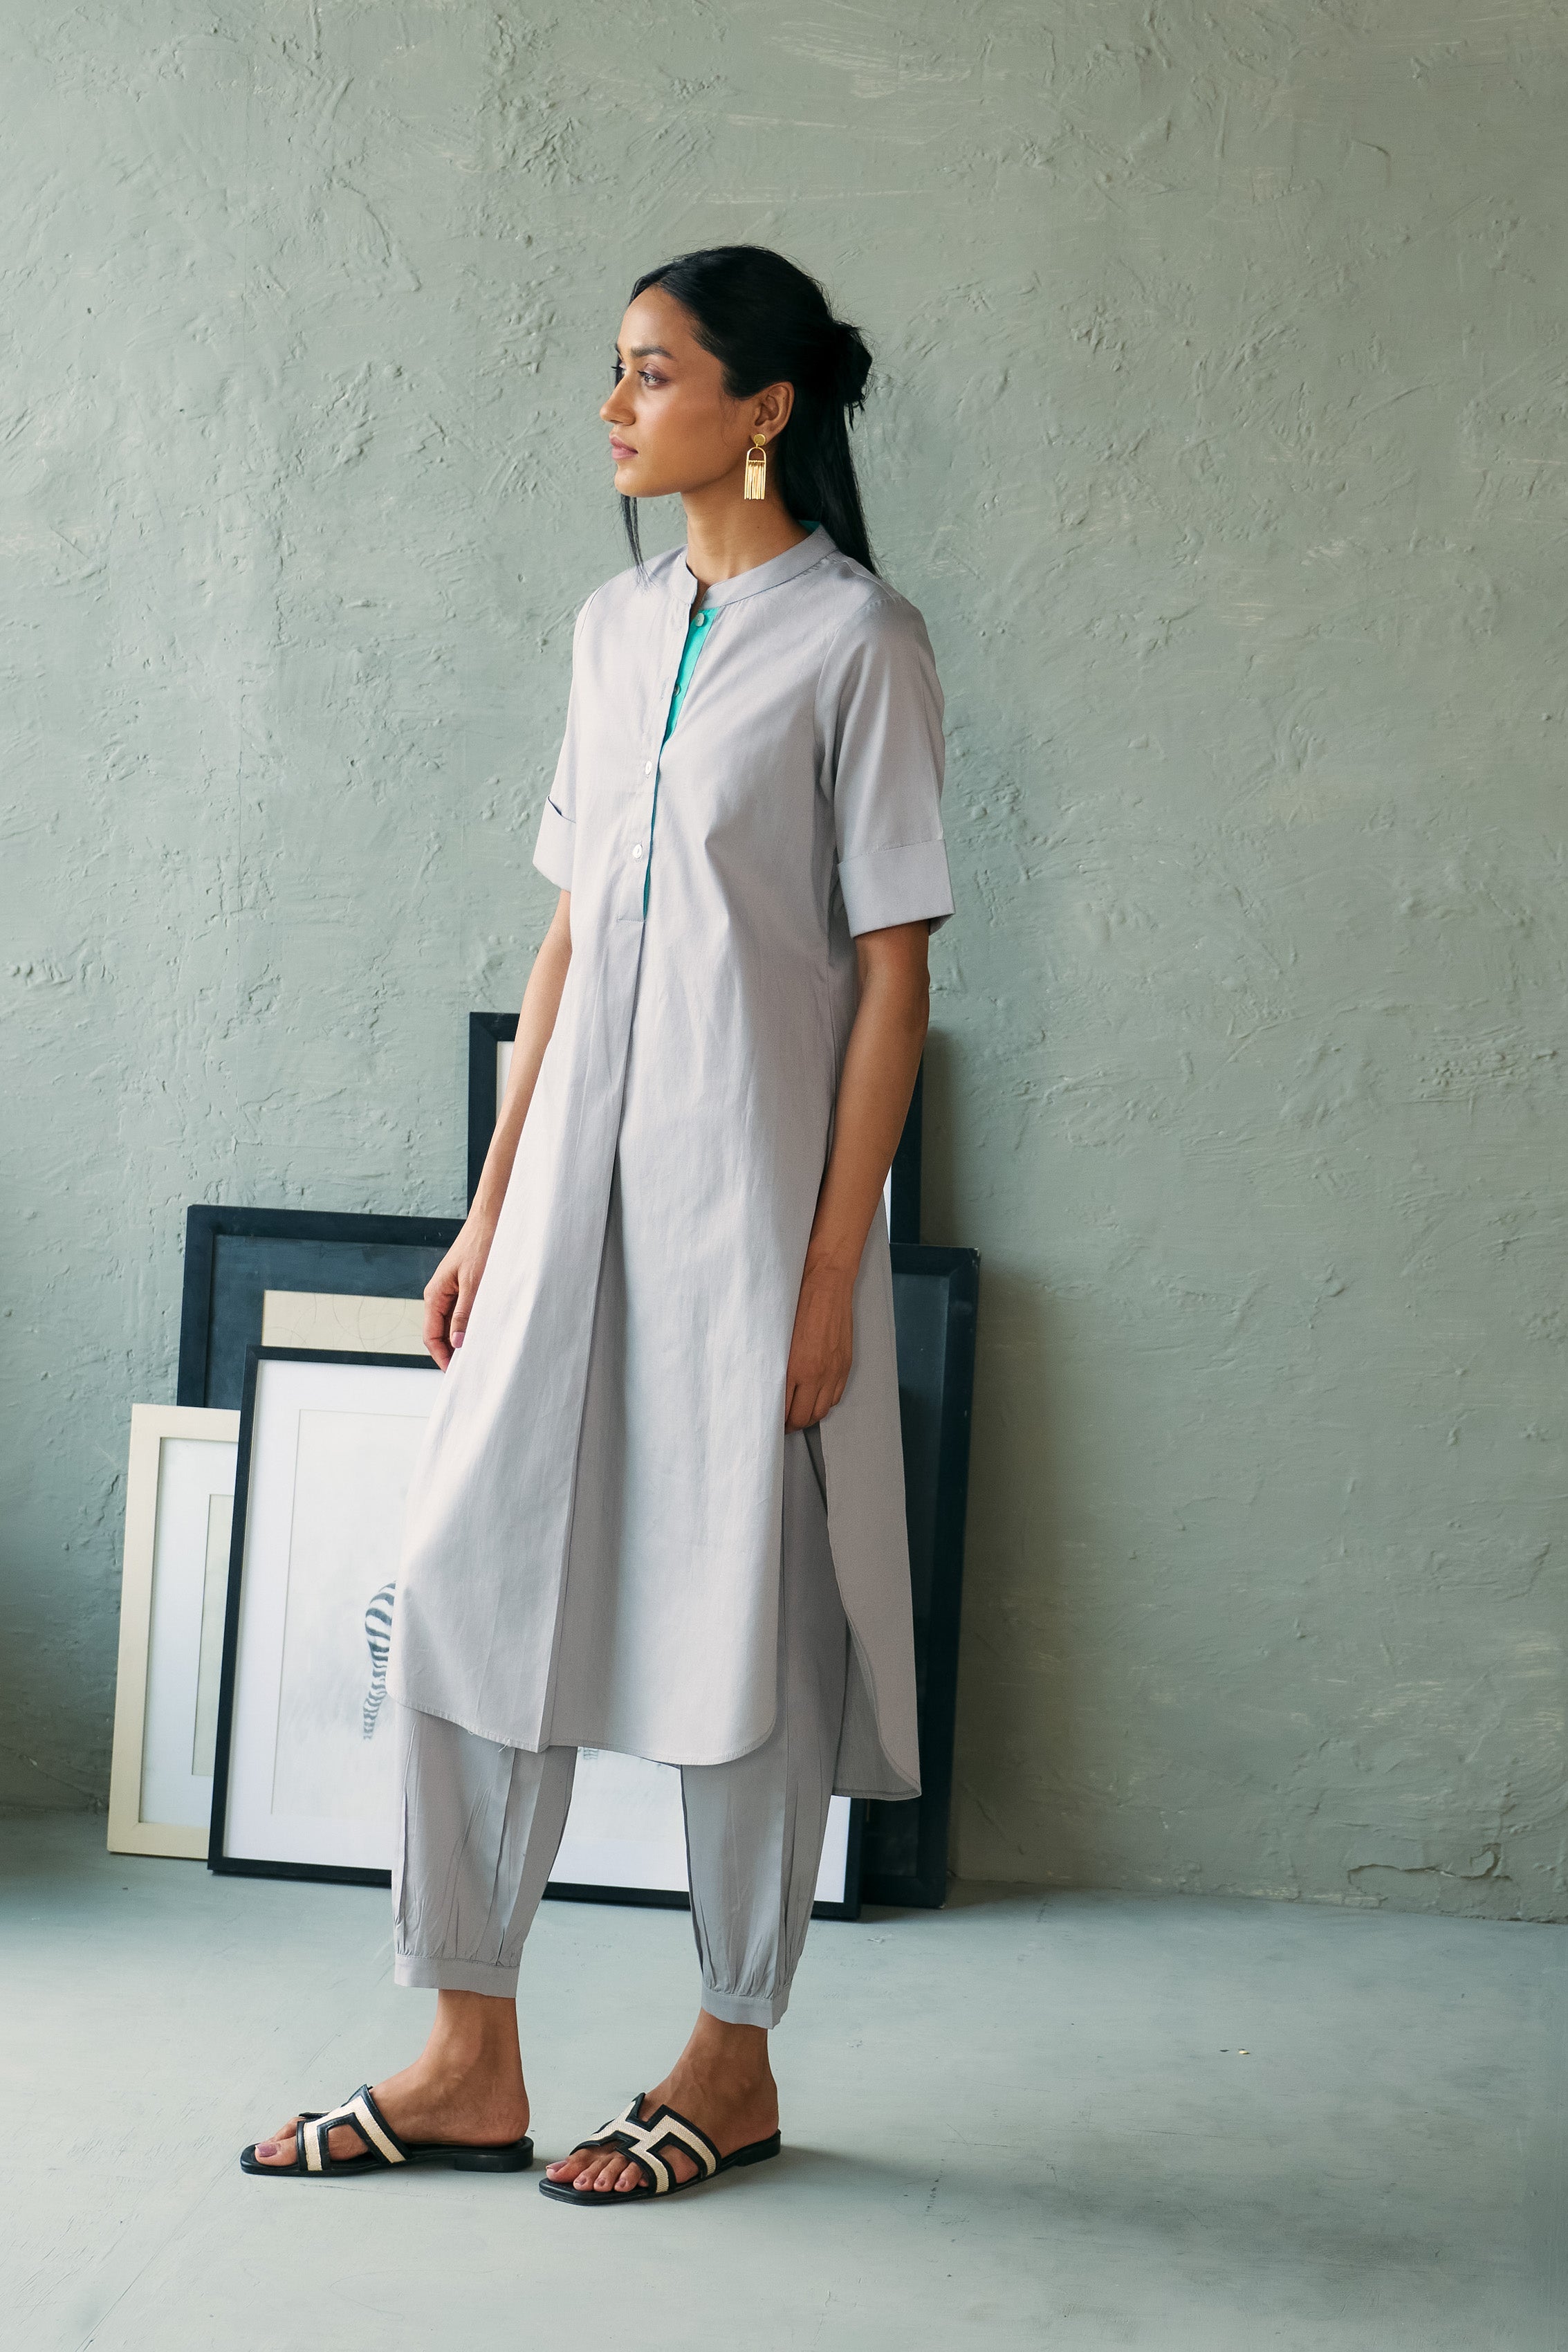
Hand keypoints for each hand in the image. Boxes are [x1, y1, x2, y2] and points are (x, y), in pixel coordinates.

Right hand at [423, 1212, 498, 1368]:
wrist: (492, 1220)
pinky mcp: (465, 1287)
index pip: (431, 1336)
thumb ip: (464, 1313)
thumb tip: (458, 1342)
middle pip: (440, 1333)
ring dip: (464, 1338)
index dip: (442, 1356)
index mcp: (434, 1295)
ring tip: (481, 1352)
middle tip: (471, 1367)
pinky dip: (472, 1324)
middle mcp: (440, 1295)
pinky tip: (486, 1331)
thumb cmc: (481, 1245)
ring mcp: (452, 1291)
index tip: (456, 1372)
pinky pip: (464, 1312)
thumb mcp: (474, 1283)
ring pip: (453, 1324)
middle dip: (453, 1351)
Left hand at [784, 1258, 853, 1430]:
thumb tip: (769, 1387)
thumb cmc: (798, 1304)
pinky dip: (825, 1403)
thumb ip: (776, 1365)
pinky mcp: (845, 1364)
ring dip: (808, 1417)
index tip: (770, 1422)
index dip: (777, 1422)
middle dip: (791, 1425)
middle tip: (781, 1423)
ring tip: (797, 1414)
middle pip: (804, 1417)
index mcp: (797, 1368)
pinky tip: (815, 1398)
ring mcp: (834, 1371)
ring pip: (822, 1411)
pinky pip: (836, 1396)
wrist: (827, 1284)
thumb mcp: (778, 1337)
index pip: (786, 1410)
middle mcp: (818, 1374)